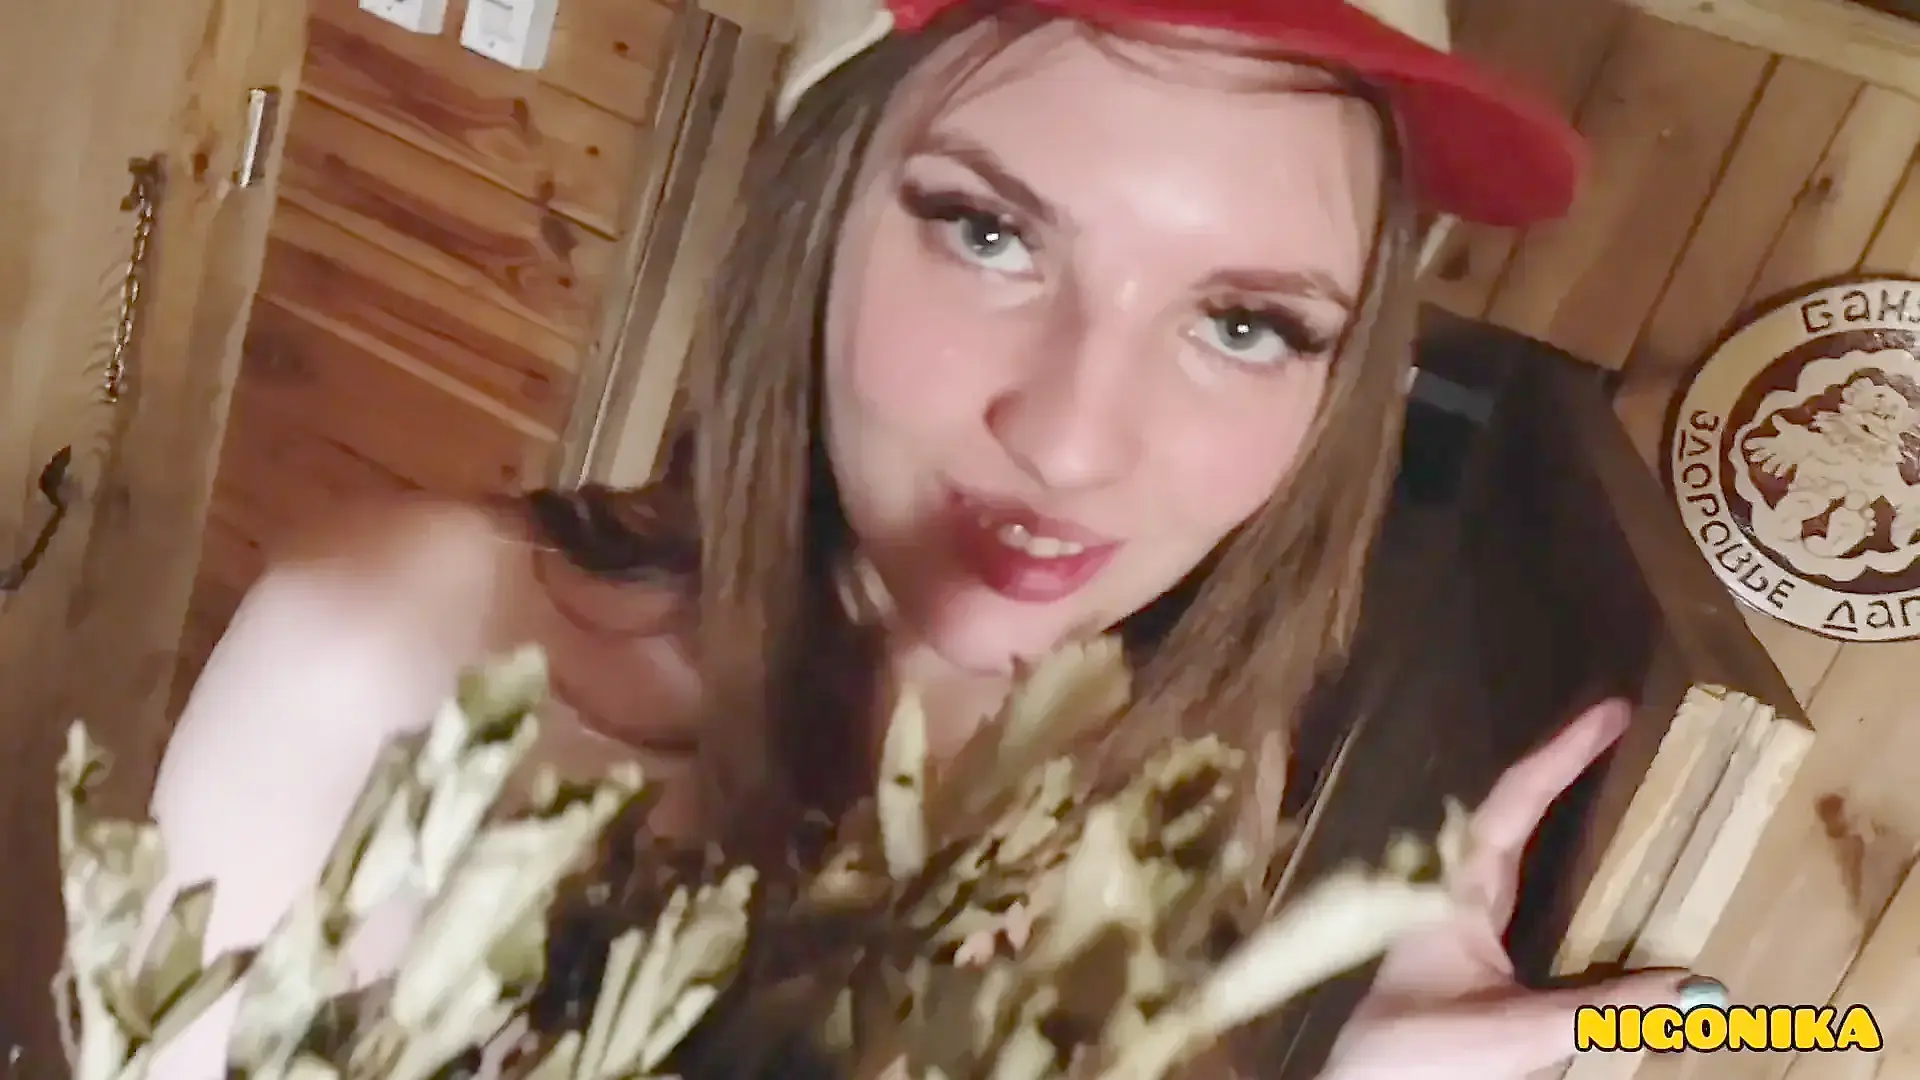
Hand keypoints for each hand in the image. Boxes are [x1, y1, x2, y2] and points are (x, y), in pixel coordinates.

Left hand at [1319, 700, 1726, 1078]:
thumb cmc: (1421, 1054)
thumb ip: (1603, 1009)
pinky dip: (1553, 855)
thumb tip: (1696, 987)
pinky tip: (1583, 860)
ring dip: (1557, 805)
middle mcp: (1453, 889)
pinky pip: (1516, 880)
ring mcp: (1455, 915)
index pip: (1514, 800)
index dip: (1563, 752)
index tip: (1611, 710)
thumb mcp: (1519, 1032)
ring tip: (1610, 771)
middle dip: (1566, 766)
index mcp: (1456, 889)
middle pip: (1514, 808)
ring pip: (1511, 841)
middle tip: (1621, 726)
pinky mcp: (1463, 949)